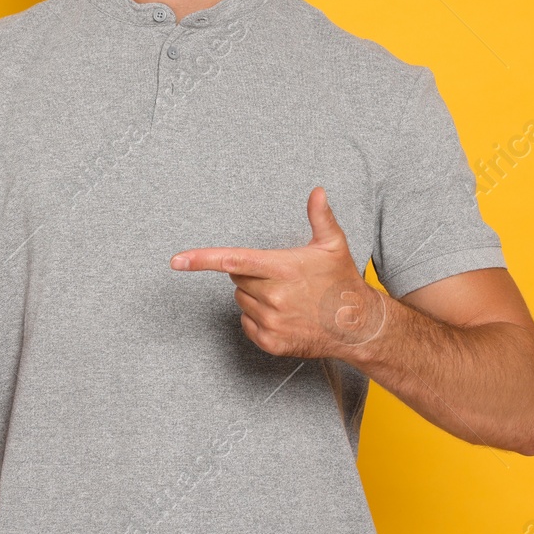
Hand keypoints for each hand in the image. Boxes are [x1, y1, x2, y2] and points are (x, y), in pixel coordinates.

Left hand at [170, 187, 387, 358]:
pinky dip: (258, 318)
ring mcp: (272, 321)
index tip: (176, 261)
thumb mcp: (333, 245)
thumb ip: (320, 217)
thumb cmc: (341, 281)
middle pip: (237, 278)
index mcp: (283, 268)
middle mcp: (274, 296)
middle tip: (279, 276)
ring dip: (255, 296)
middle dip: (251, 274)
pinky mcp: (271, 342)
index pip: (233, 260)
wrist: (357, 326)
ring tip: (285, 296)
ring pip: (241, 300)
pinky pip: (246, 323)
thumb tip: (317, 190)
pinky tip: (282, 315)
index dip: (200, 259)